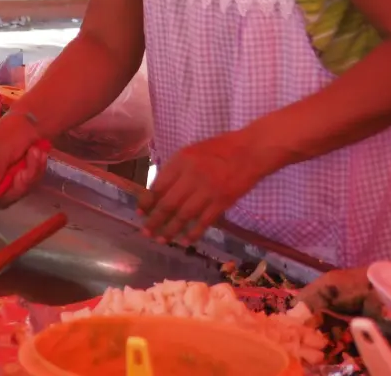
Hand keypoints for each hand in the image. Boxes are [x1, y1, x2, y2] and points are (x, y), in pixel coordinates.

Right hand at [0, 112, 47, 213]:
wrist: (32, 123)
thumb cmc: (10, 132)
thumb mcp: (0, 148)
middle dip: (15, 186)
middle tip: (25, 171)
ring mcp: (7, 179)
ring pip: (16, 192)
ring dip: (30, 173)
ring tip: (34, 153)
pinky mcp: (20, 180)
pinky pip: (29, 185)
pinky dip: (36, 170)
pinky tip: (38, 155)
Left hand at [139, 130, 268, 244]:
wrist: (250, 152)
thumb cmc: (219, 149)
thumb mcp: (191, 152)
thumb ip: (175, 170)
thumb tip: (159, 192)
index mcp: (181, 161)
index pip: (158, 185)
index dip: (147, 201)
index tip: (140, 212)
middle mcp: (192, 176)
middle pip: (168, 203)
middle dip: (155, 220)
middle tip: (146, 232)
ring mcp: (208, 191)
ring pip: (184, 215)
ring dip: (171, 229)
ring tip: (162, 239)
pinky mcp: (222, 202)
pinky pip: (204, 221)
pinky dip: (194, 233)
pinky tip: (185, 240)